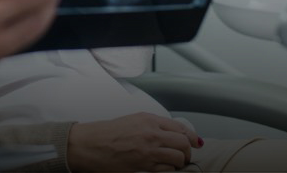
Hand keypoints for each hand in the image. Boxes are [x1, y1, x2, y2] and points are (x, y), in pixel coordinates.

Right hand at [67, 114, 201, 171]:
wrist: (90, 144)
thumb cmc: (107, 133)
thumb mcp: (132, 121)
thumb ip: (153, 126)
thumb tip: (173, 134)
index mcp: (149, 119)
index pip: (181, 128)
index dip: (192, 137)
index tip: (196, 143)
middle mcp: (151, 133)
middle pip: (184, 143)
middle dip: (187, 152)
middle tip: (183, 156)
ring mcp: (149, 150)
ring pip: (178, 158)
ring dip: (179, 162)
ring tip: (173, 164)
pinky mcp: (144, 165)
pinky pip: (167, 169)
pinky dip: (169, 170)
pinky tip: (163, 168)